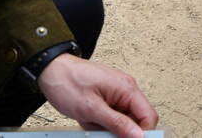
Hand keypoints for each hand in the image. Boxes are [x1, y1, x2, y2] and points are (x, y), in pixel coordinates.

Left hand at [37, 54, 157, 137]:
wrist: (52, 70)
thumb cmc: (68, 82)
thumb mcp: (91, 109)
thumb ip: (117, 123)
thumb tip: (138, 135)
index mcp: (127, 89)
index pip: (149, 116)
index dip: (142, 133)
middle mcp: (126, 88)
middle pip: (136, 119)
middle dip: (120, 130)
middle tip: (101, 131)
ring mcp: (117, 92)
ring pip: (123, 119)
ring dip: (107, 127)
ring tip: (89, 122)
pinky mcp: (109, 95)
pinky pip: (113, 114)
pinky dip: (101, 121)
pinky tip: (88, 119)